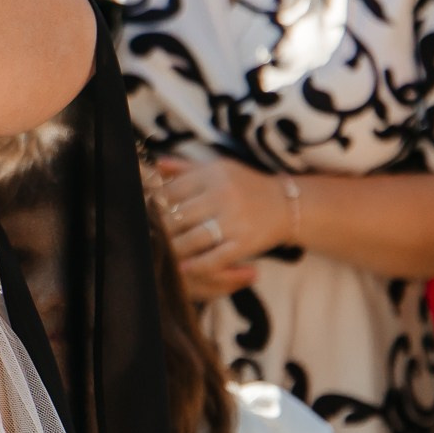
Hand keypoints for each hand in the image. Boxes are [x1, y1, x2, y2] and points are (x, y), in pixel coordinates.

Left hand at [156, 156, 292, 281]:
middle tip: (149, 236)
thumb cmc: (246, 185)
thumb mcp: (219, 168)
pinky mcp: (244, 243)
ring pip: (191, 239)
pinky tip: (183, 267)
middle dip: (160, 229)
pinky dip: (196, 265)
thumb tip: (156, 165)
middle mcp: (223, 196)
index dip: (154, 205)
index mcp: (213, 175)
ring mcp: (234, 221)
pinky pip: (214, 258)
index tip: (146, 214)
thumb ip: (186, 168)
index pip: (171, 192)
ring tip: (162, 251)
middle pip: (177, 217)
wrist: (287, 204)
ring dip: (173, 248)